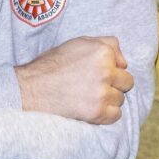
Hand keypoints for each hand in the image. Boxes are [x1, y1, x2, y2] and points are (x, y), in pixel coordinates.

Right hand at [14, 35, 133, 124]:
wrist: (30, 90)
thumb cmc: (52, 65)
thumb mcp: (78, 43)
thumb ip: (105, 45)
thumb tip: (124, 62)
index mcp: (102, 51)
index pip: (123, 64)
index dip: (110, 69)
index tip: (94, 73)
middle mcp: (105, 71)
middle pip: (127, 82)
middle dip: (113, 85)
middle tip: (93, 87)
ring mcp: (102, 93)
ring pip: (120, 99)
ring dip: (108, 100)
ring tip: (87, 97)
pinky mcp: (97, 112)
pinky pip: (116, 115)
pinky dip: (105, 114)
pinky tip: (90, 108)